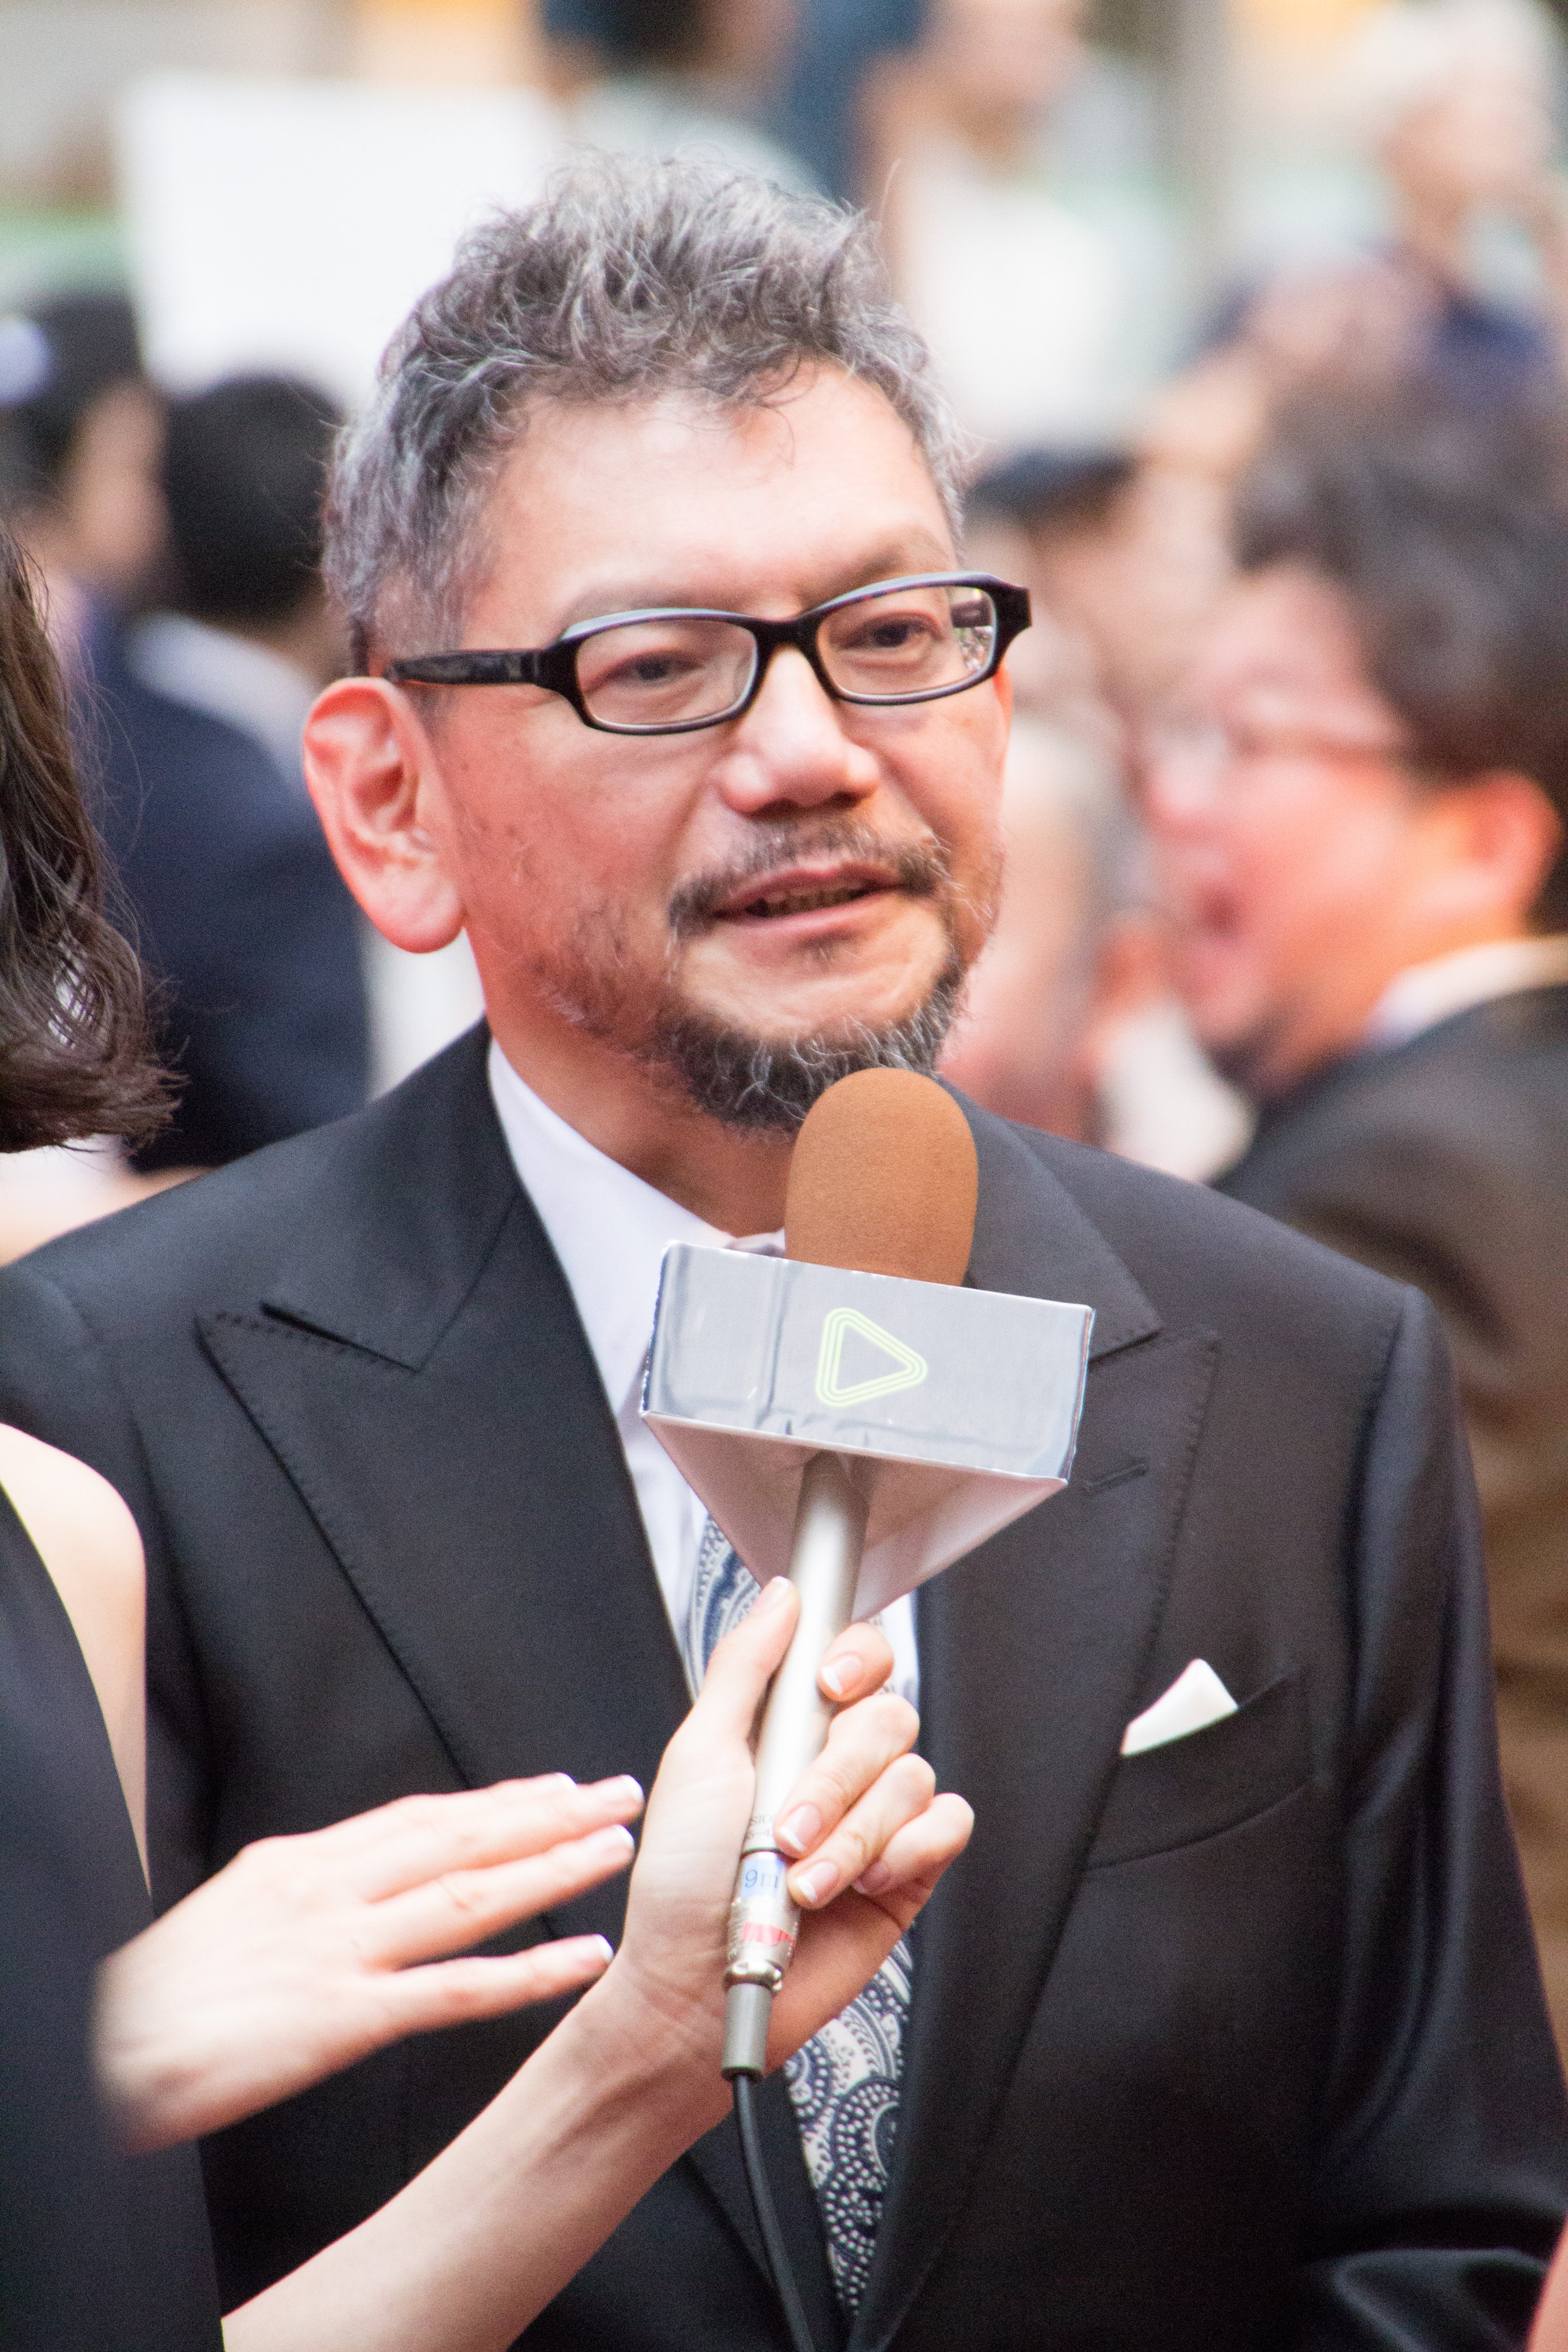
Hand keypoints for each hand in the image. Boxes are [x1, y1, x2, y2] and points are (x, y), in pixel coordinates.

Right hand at [95, 1776, 642, 2149]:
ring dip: (554, 1868)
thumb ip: (302, 1894)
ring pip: (473, 1895)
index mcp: (298, 1863)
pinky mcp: (345, 2018)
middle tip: (617, 1792)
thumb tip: (350, 1882)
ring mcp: (341, 1951)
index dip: (495, 1801)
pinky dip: (529, 1972)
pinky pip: (457, 1991)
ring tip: (618, 1848)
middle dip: (548, 1813)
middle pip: (461, 1837)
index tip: (554, 1787)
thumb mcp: (231, 1914)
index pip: (420, 1817)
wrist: (99, 2051)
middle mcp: (329, 1892)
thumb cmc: (156, 1999)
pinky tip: (580, 1959)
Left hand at [590, 1579, 971, 2106]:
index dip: (857, 1657)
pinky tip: (857, 1886)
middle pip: (889, 1717)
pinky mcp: (908, 1872)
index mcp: (791, 1727)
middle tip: (785, 1827)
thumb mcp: (698, 1756)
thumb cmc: (680, 1880)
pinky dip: (901, 1854)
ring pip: (913, 1777)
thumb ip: (746, 1667)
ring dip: (852, 1832)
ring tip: (801, 1878)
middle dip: (835, 1776)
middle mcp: (840, 1765)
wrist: (696, 1985)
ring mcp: (876, 1818)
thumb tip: (783, 1594)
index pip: (858, 1657)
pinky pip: (946, 1827)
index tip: (828, 1683)